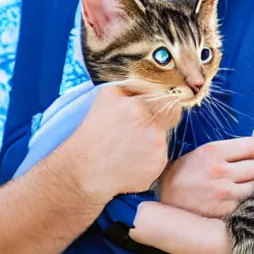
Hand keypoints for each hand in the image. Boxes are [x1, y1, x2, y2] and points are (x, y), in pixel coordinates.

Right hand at [67, 85, 181, 201]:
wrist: (83, 170)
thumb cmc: (92, 134)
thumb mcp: (107, 96)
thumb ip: (133, 86)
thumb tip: (155, 82)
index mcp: (137, 105)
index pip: (167, 98)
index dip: (162, 104)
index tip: (154, 110)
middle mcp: (150, 125)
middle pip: (170, 117)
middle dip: (158, 122)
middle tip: (136, 132)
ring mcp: (157, 146)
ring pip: (164, 138)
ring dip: (152, 142)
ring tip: (128, 149)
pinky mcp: (158, 165)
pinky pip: (160, 157)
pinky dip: (150, 159)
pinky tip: (131, 161)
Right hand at [158, 136, 253, 217]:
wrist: (164, 199)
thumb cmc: (184, 172)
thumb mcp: (201, 151)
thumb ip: (226, 148)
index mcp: (214, 151)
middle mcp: (221, 172)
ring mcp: (224, 193)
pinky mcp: (225, 211)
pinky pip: (249, 200)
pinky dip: (253, 195)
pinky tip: (248, 191)